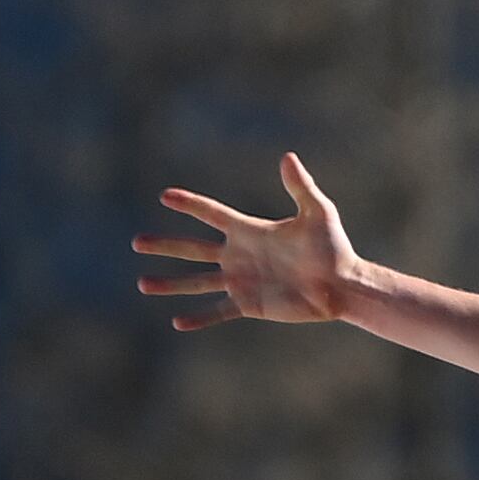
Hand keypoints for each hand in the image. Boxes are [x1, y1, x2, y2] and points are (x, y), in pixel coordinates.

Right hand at [137, 153, 361, 329]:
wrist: (341, 286)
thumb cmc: (333, 247)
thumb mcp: (318, 213)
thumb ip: (301, 187)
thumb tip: (288, 157)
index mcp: (250, 231)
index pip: (212, 213)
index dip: (190, 204)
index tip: (165, 196)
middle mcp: (239, 255)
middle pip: (193, 248)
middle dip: (165, 245)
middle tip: (136, 242)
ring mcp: (242, 281)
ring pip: (196, 281)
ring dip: (170, 283)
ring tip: (143, 283)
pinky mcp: (249, 304)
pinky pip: (218, 311)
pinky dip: (199, 317)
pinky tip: (177, 321)